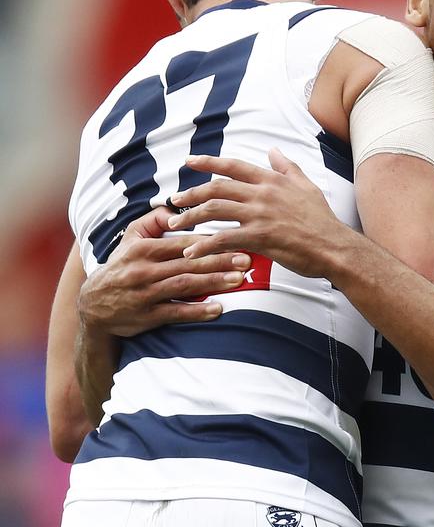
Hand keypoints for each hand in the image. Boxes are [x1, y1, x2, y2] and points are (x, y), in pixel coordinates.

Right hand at [78, 206, 250, 336]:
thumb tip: (174, 210)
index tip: (234, 238)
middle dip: (219, 261)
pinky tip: (218, 309)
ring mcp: (146, 294)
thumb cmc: (121, 266)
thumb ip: (152, 222)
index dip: (208, 240)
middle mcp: (144, 270)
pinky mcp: (147, 316)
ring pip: (185, 286)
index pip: (181, 242)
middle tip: (246, 260)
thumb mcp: (130, 240)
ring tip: (239, 280)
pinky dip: (197, 311)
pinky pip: (176, 313)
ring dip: (214, 283)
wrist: (93, 305)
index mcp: (143, 249)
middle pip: (188, 263)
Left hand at [166, 150, 350, 277]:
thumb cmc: (322, 220)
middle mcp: (262, 194)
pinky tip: (192, 252)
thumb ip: (286, 167)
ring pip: (215, 210)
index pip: (233, 166)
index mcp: (271, 180)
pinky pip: (224, 239)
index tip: (188, 161)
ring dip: (190, 217)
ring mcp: (260, 215)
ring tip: (175, 225)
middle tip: (174, 200)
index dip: (208, 162)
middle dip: (191, 193)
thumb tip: (273, 150)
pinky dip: (204, 245)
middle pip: (217, 188)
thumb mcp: (306, 185)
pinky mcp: (259, 237)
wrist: (334, 246)